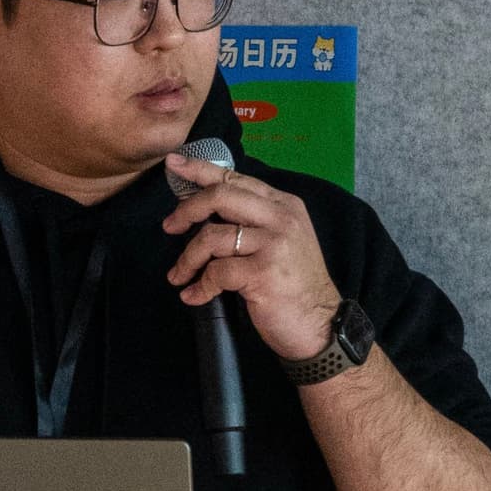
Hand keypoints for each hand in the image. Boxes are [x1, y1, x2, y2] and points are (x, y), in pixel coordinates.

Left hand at [163, 155, 342, 364]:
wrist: (321, 326)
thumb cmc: (295, 286)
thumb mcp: (282, 241)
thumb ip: (254, 220)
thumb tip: (207, 209)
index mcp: (284, 205)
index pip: (236, 178)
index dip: (200, 170)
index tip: (173, 164)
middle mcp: (281, 218)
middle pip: (220, 196)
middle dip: (187, 210)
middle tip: (169, 227)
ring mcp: (273, 244)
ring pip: (212, 236)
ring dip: (187, 258)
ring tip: (179, 275)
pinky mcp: (263, 272)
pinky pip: (216, 272)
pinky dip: (199, 286)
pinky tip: (194, 296)